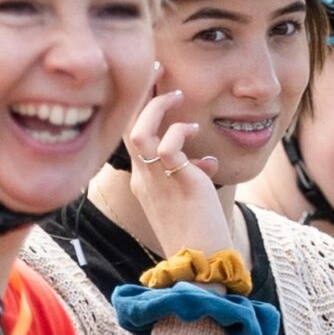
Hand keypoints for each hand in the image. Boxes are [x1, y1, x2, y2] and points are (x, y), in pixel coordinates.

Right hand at [124, 63, 231, 257]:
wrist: (203, 267)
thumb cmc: (200, 236)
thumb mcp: (190, 200)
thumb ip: (192, 176)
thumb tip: (207, 159)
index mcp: (143, 183)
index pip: (132, 138)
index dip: (141, 109)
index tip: (155, 87)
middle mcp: (144, 179)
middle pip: (126, 128)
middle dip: (139, 95)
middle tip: (156, 67)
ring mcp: (157, 180)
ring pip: (138, 133)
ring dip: (156, 108)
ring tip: (176, 93)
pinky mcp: (177, 182)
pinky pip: (167, 145)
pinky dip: (180, 131)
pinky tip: (195, 130)